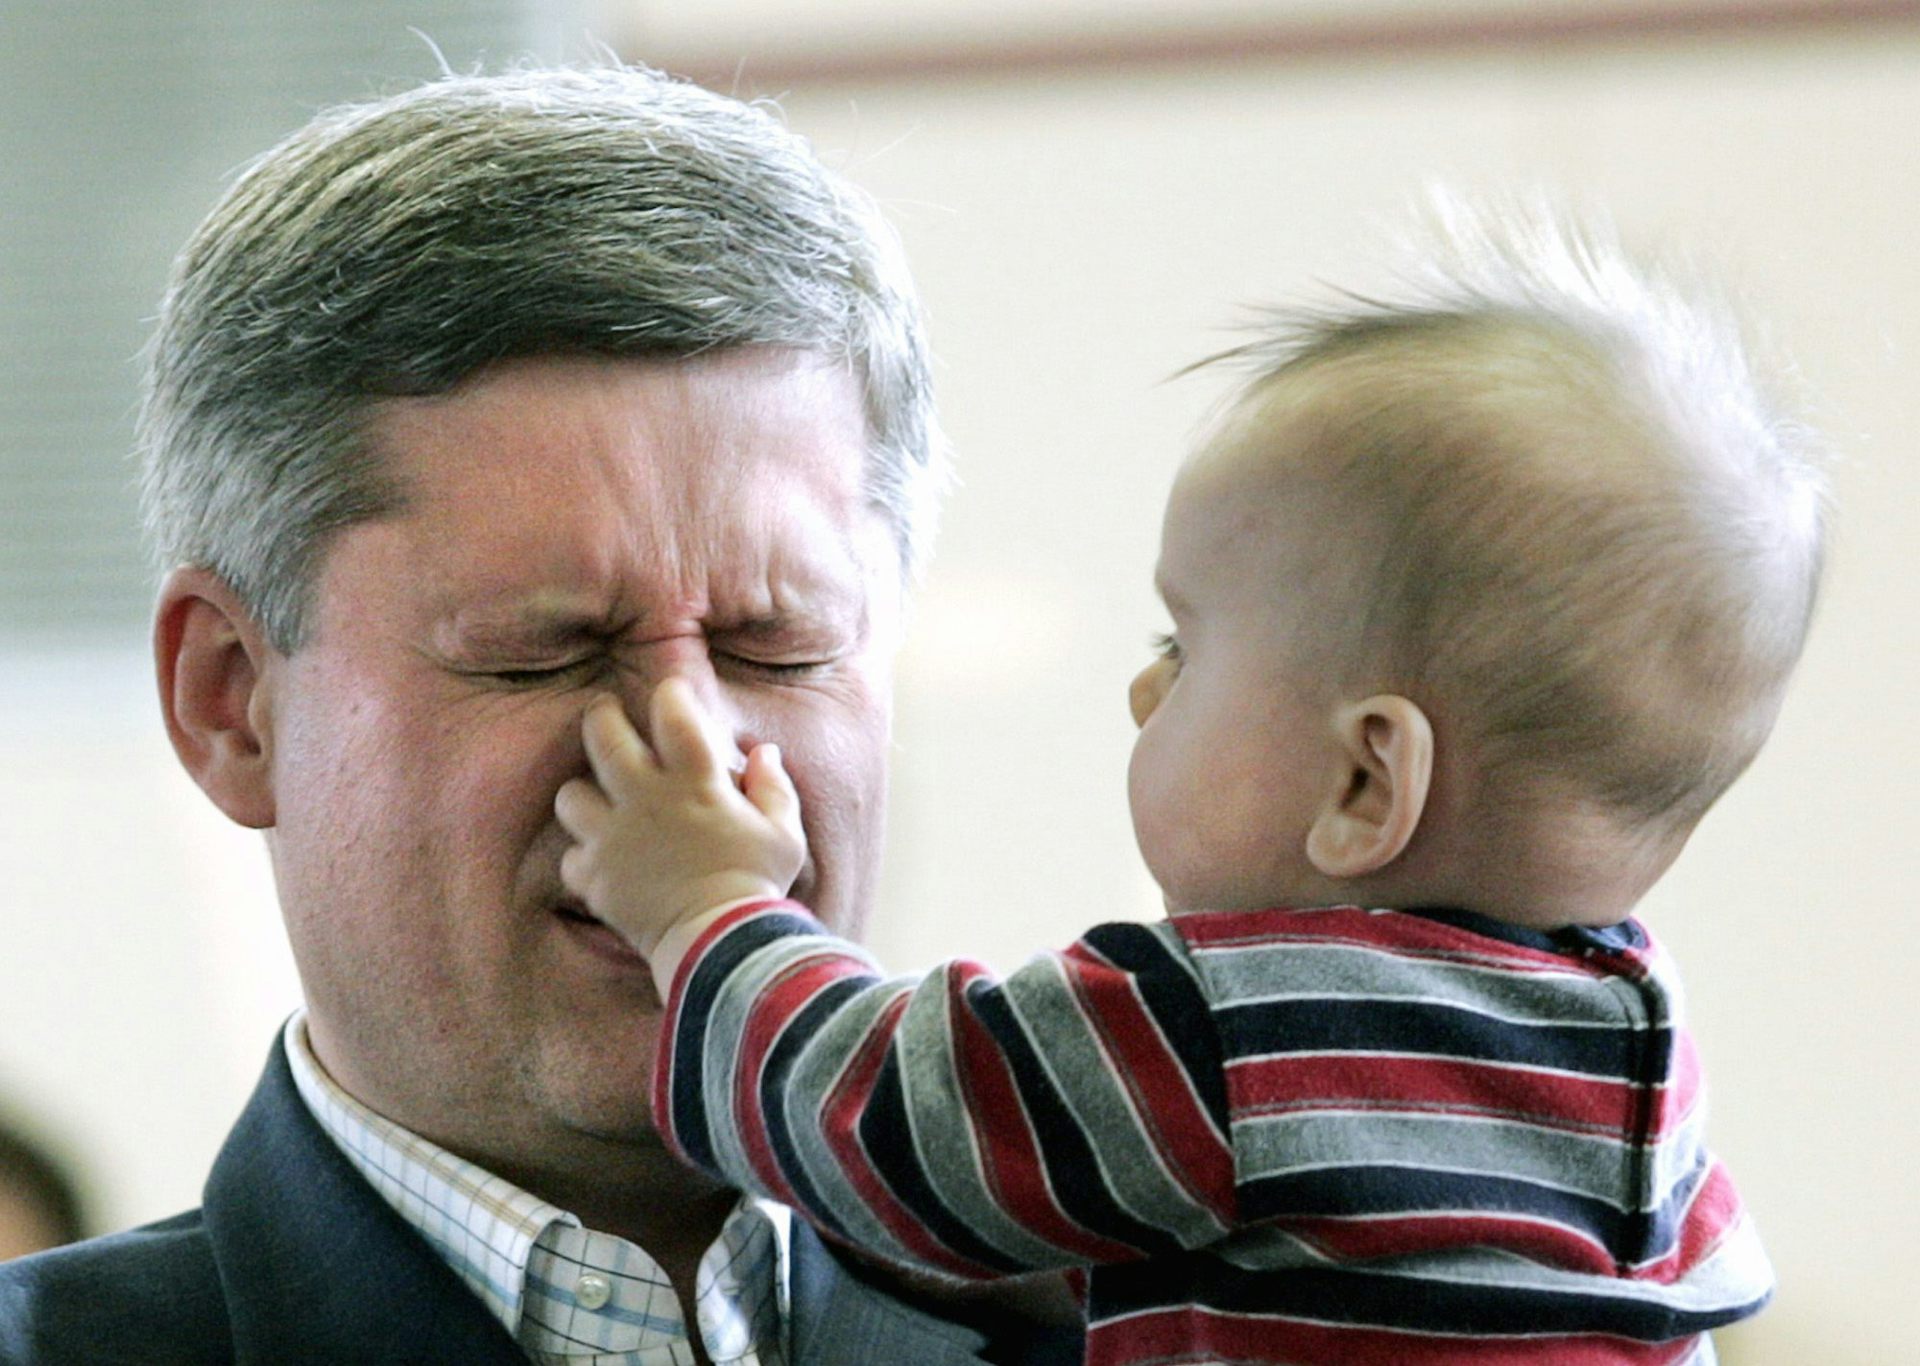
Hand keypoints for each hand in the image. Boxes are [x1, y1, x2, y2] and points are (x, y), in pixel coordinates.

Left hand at [555, 678, 805, 959]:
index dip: (669, 694)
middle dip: (601, 716)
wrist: (720, 945)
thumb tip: (763, 753)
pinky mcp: (596, 878)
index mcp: (694, 782)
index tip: (671, 695)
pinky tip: (605, 861)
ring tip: (597, 798)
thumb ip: (773, 787)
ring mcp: (613, 839)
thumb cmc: (758, 885)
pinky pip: (572, 857)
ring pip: (571, 796)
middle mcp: (645, 800)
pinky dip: (585, 858)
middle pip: (603, 736)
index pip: (672, 712)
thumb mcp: (785, 834)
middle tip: (604, 712)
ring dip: (583, 794)